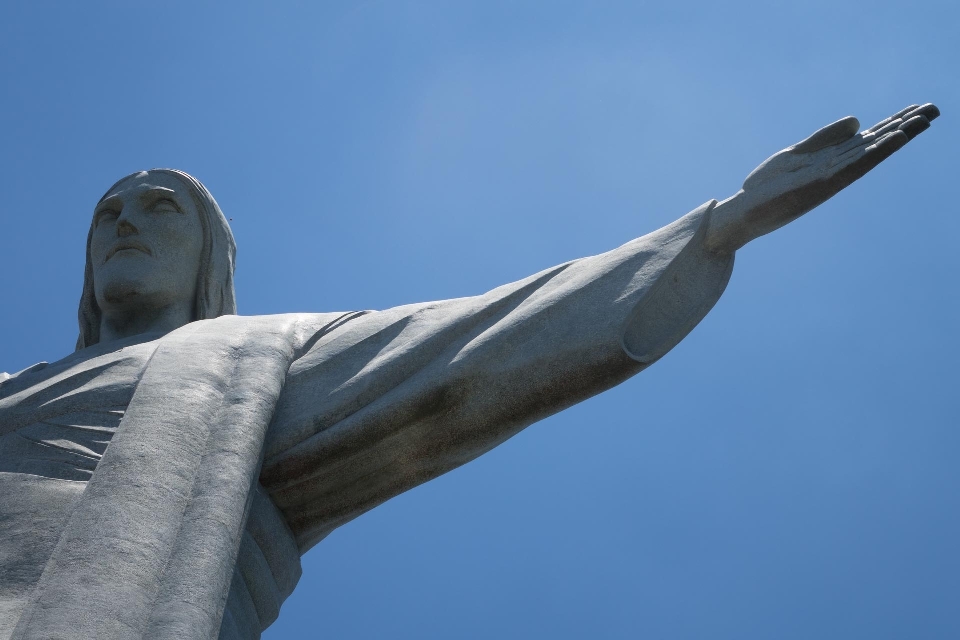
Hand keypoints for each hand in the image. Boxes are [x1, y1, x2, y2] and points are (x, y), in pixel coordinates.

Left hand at [705, 103, 939, 253]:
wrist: (742, 214)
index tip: (920, 108)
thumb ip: (824, 137)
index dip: (894, 123)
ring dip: (895, 137)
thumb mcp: (796, 153)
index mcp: (831, 161)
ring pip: (869, 154)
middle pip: (875, 144)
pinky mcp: (819, 185)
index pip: (869, 139)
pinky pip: (851, 166)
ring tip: (922, 120)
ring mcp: (830, 178)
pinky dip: (872, 152)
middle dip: (904, 127)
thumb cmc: (767, 187)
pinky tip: (890, 139)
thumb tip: (858, 121)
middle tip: (936, 109)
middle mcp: (836, 170)